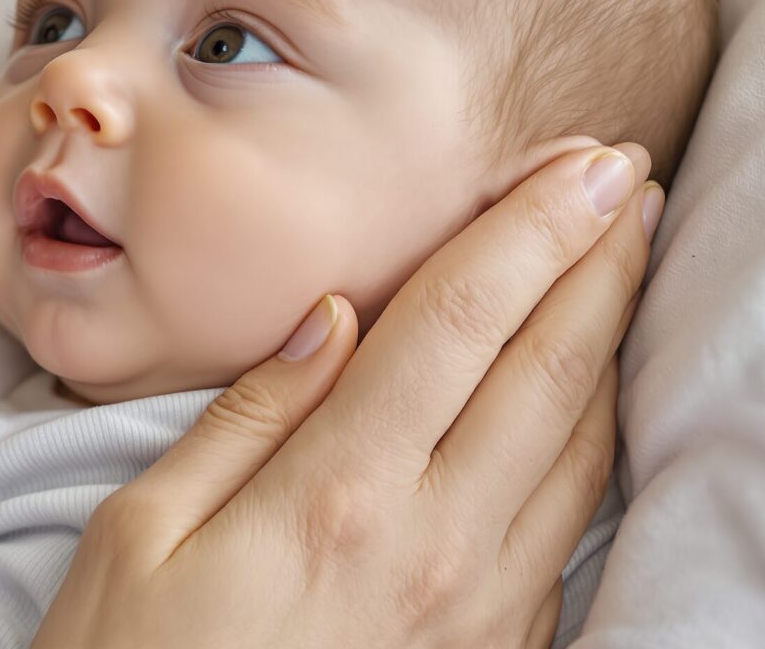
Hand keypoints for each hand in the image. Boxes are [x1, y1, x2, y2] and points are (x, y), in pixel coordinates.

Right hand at [35, 142, 658, 647]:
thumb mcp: (138, 530)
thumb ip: (246, 417)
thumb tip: (332, 317)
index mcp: (338, 495)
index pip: (460, 322)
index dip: (530, 230)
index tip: (581, 162)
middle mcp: (434, 547)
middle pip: (548, 371)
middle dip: (598, 259)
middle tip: (625, 178)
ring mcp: (479, 611)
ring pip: (581, 447)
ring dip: (609, 338)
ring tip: (621, 260)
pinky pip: (569, 528)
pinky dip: (592, 438)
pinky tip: (582, 396)